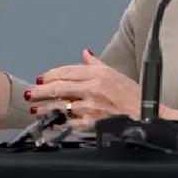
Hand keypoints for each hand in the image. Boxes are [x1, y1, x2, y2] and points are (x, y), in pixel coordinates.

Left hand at [24, 50, 170, 128]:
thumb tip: (85, 53)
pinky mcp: (92, 123)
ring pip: (60, 106)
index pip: (66, 71)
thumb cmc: (134, 97)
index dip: (50, 75)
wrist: (148, 116)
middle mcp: (93, 88)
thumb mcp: (115, 74)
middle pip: (59, 87)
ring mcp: (91, 107)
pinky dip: (58, 124)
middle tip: (30, 93)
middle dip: (41, 91)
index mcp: (98, 74)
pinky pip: (69, 123)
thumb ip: (96, 64)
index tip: (41, 79)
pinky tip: (50, 124)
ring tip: (35, 109)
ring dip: (45, 108)